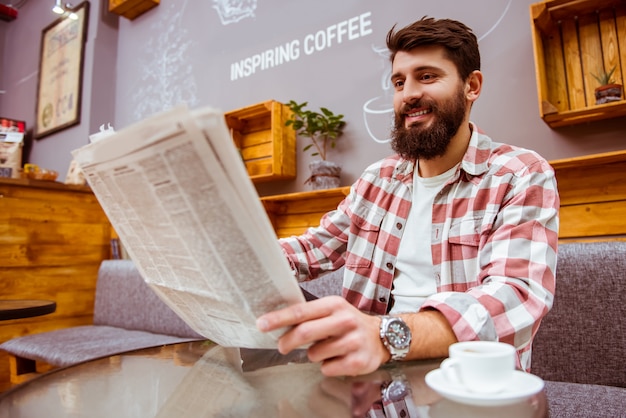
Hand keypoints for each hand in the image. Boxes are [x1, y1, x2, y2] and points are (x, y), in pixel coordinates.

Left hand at [256, 296, 388, 375]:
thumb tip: (277, 322)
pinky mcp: (358, 361)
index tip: (262, 324)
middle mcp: (345, 320)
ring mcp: (353, 341)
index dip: (279, 318)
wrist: (382, 336)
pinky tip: (337, 358)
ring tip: (326, 349)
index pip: (301, 311)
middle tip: (281, 346)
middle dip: (287, 342)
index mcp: (334, 304)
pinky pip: (328, 369)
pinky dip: (327, 366)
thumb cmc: (349, 323)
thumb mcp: (332, 310)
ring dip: (313, 355)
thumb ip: (309, 315)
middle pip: (305, 332)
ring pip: (315, 354)